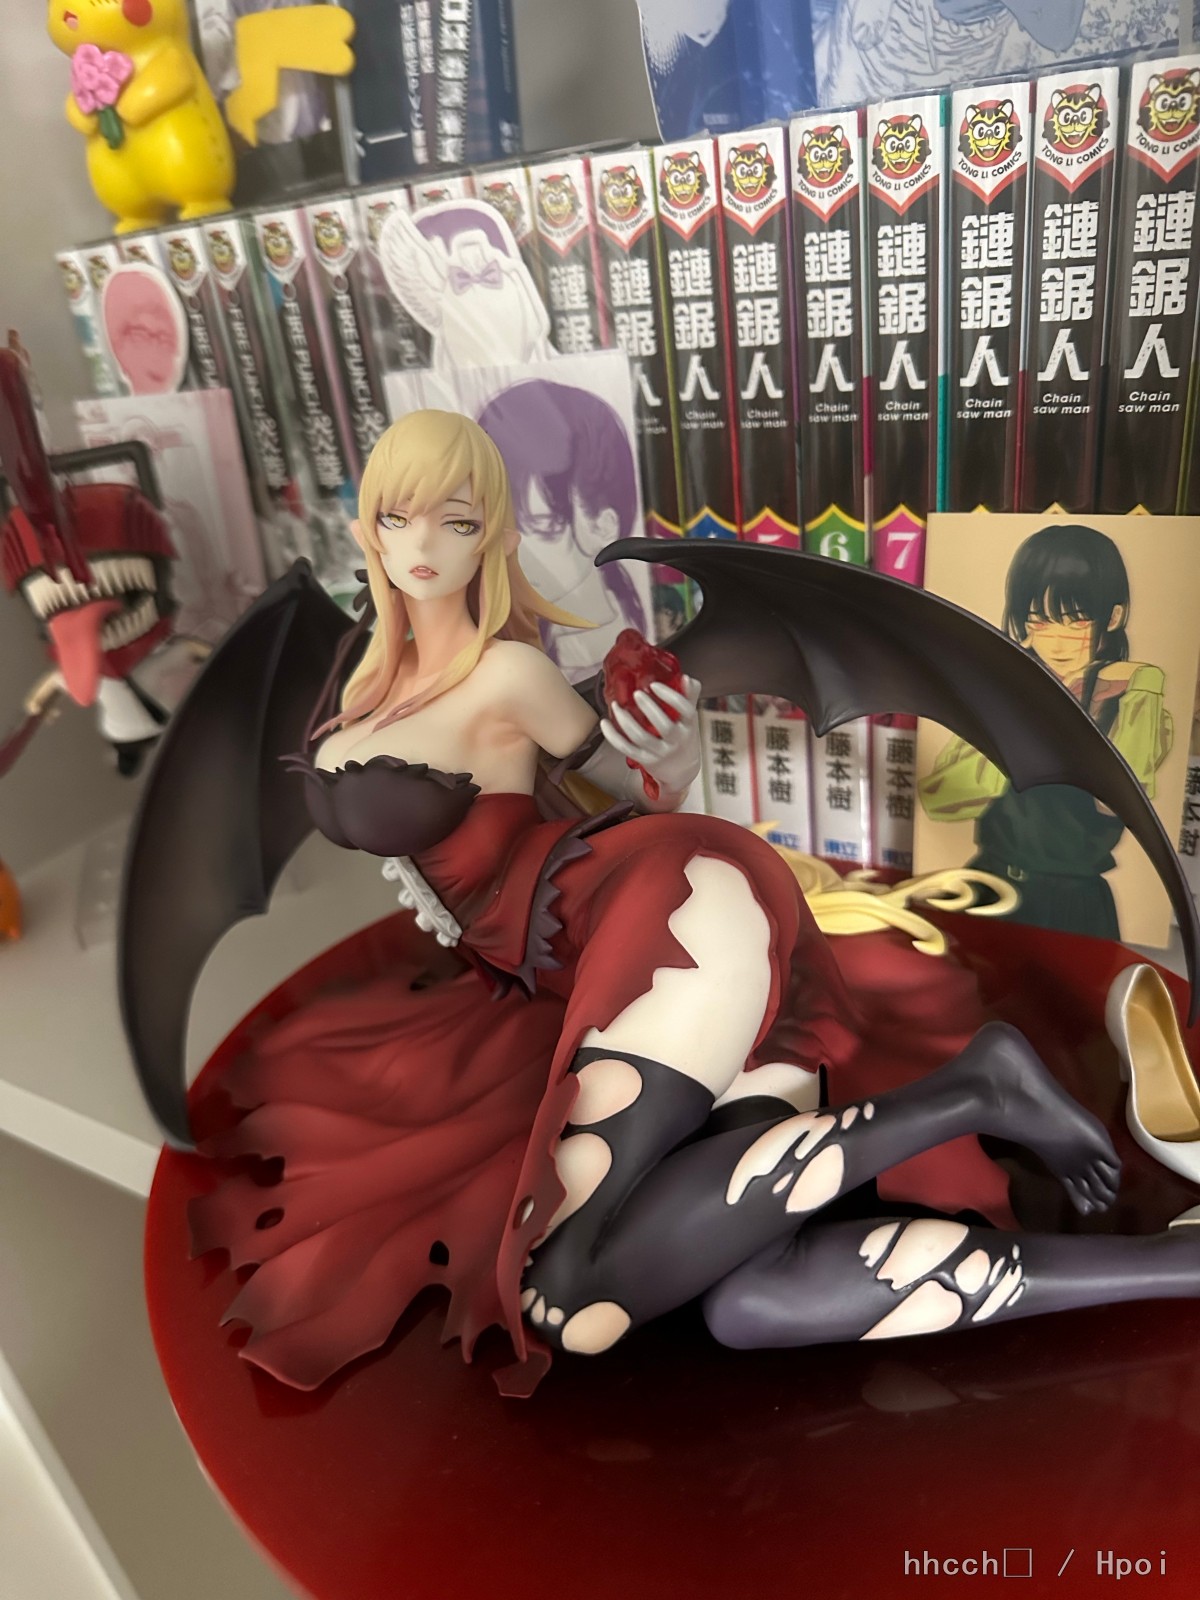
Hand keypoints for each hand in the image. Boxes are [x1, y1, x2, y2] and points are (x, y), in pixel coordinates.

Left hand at [601, 675, 701, 798]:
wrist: (682, 771)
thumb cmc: (684, 738)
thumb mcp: (690, 718)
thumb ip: (689, 696)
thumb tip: (686, 677)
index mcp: (689, 725)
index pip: (685, 709)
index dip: (670, 696)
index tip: (655, 685)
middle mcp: (676, 740)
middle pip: (664, 726)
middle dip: (649, 708)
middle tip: (637, 694)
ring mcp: (660, 751)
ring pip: (641, 738)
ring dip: (626, 721)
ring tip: (616, 706)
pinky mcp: (645, 760)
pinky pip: (626, 748)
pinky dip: (613, 736)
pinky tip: (605, 723)